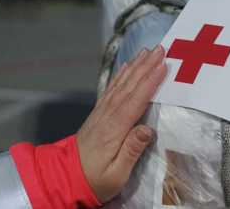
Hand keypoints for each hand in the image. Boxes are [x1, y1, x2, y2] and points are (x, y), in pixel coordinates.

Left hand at [76, 45, 166, 202]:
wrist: (66, 178)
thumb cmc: (95, 180)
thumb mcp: (116, 175)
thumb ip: (131, 151)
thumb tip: (147, 130)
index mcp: (114, 130)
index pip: (135, 101)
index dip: (150, 82)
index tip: (163, 66)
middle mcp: (107, 116)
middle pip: (129, 87)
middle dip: (145, 66)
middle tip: (160, 49)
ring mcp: (101, 112)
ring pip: (121, 84)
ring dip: (135, 66)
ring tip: (147, 51)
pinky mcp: (99, 113)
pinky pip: (111, 89)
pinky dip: (120, 75)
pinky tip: (128, 66)